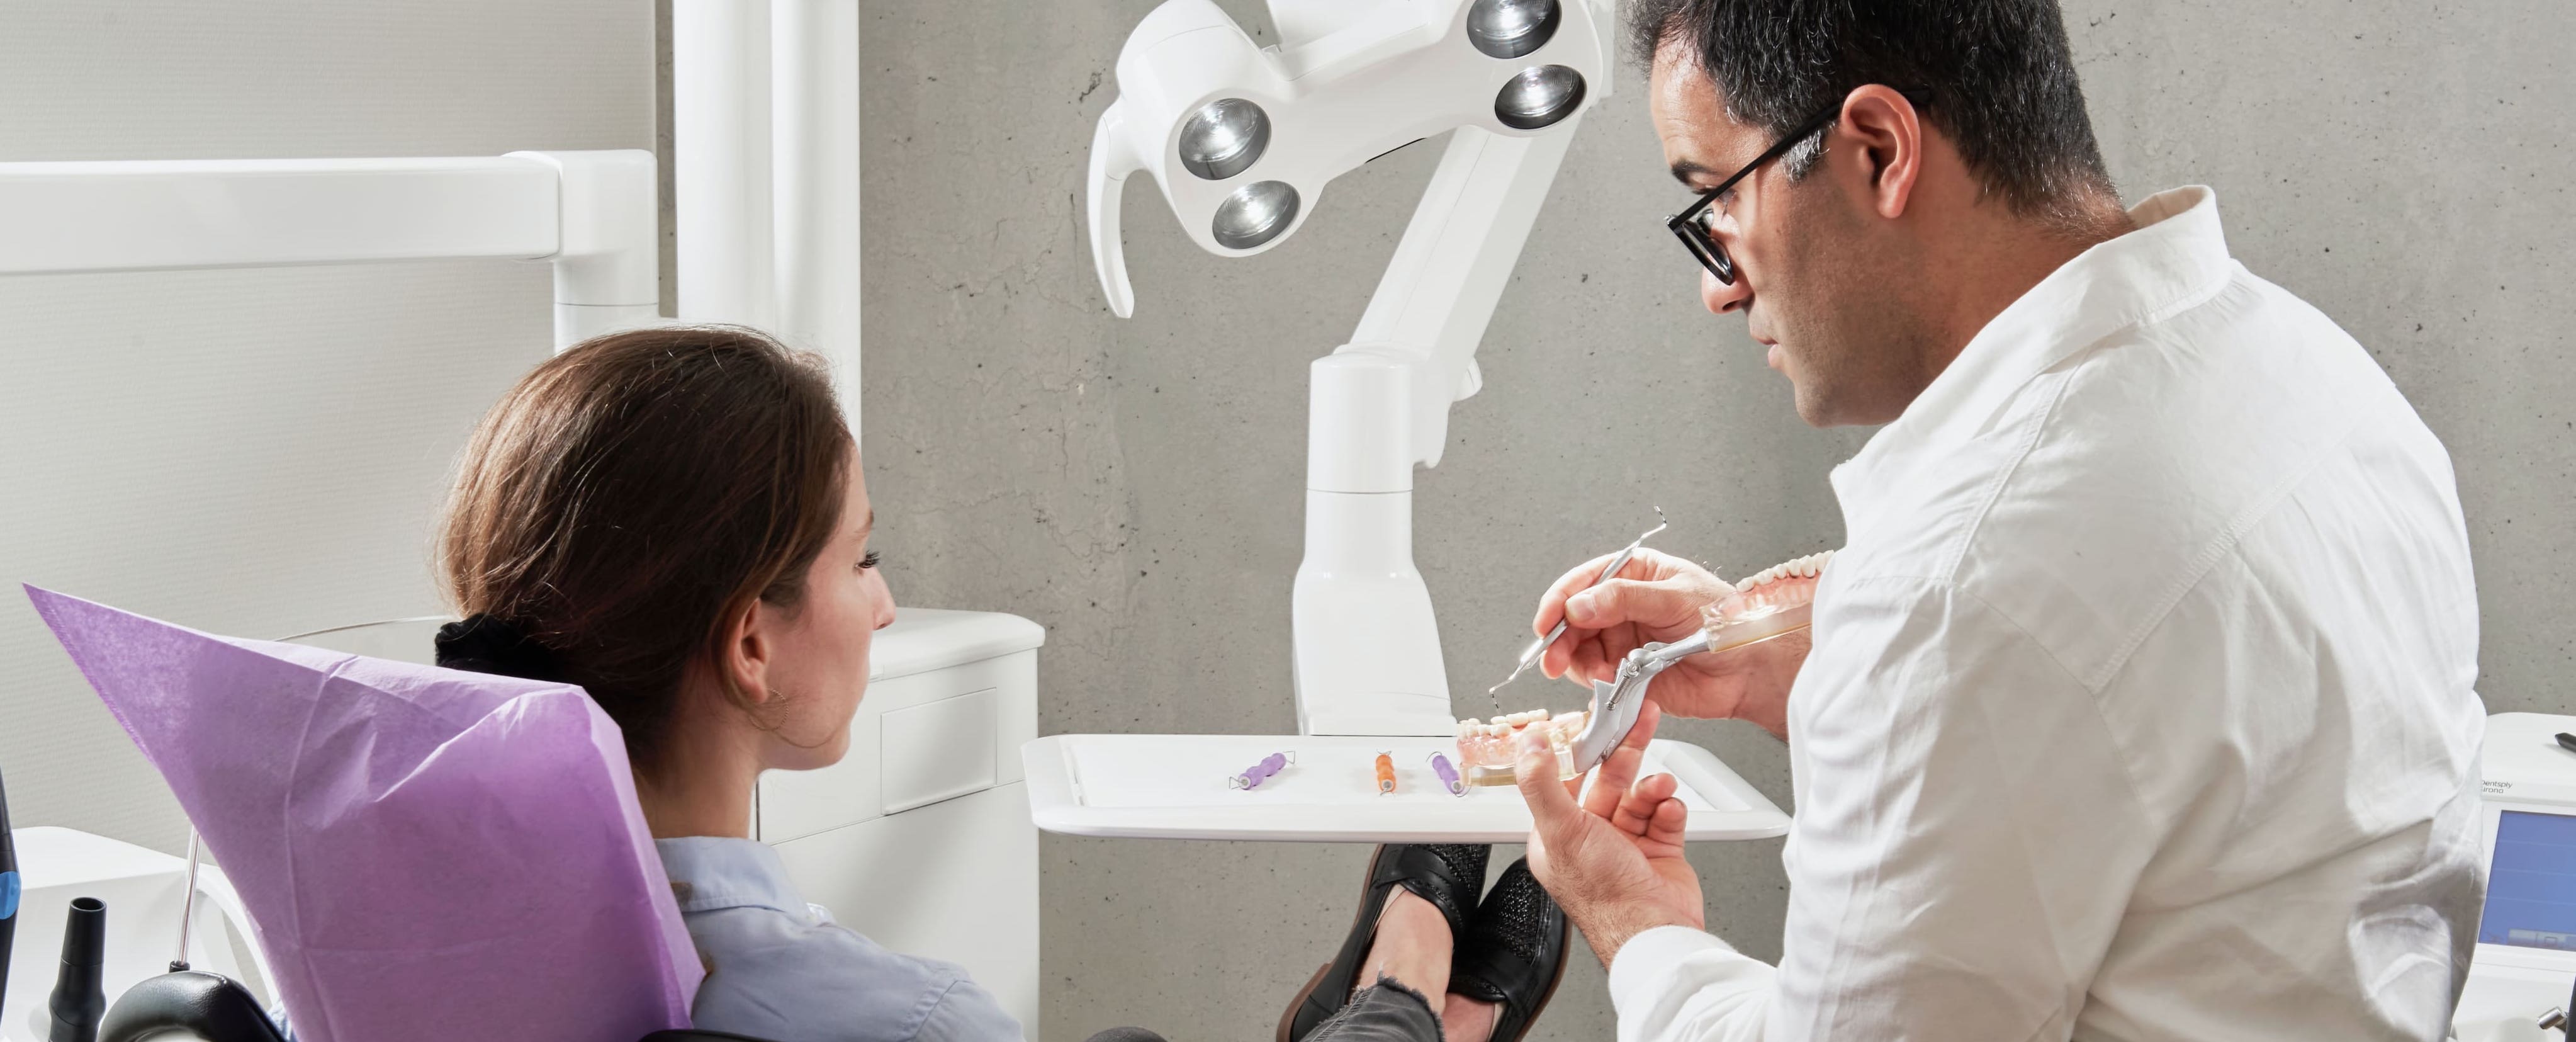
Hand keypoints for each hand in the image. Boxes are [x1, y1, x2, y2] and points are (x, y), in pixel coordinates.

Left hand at [1516, 701, 1702, 967]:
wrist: (1654, 930)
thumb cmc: (1605, 895)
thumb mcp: (1562, 829)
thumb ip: (1541, 783)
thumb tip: (1529, 746)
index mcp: (1559, 835)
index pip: (1566, 779)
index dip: (1581, 748)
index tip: (1593, 720)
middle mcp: (1592, 840)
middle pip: (1608, 781)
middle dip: (1625, 752)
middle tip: (1640, 722)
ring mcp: (1628, 845)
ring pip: (1640, 796)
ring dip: (1652, 785)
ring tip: (1660, 785)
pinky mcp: (1660, 851)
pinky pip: (1666, 815)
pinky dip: (1670, 808)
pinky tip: (1669, 810)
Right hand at [1533, 548, 1808, 737]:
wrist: (1751, 670)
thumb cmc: (1728, 622)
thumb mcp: (1677, 598)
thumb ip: (1626, 599)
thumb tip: (1580, 604)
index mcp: (1636, 574)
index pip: (1586, 580)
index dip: (1561, 599)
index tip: (1549, 619)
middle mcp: (1623, 606)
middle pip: (1574, 617)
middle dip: (1559, 636)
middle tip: (1553, 655)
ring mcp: (1623, 641)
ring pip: (1578, 648)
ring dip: (1572, 661)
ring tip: (1582, 671)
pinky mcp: (1626, 674)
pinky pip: (1595, 676)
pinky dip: (1592, 681)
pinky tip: (1606, 682)